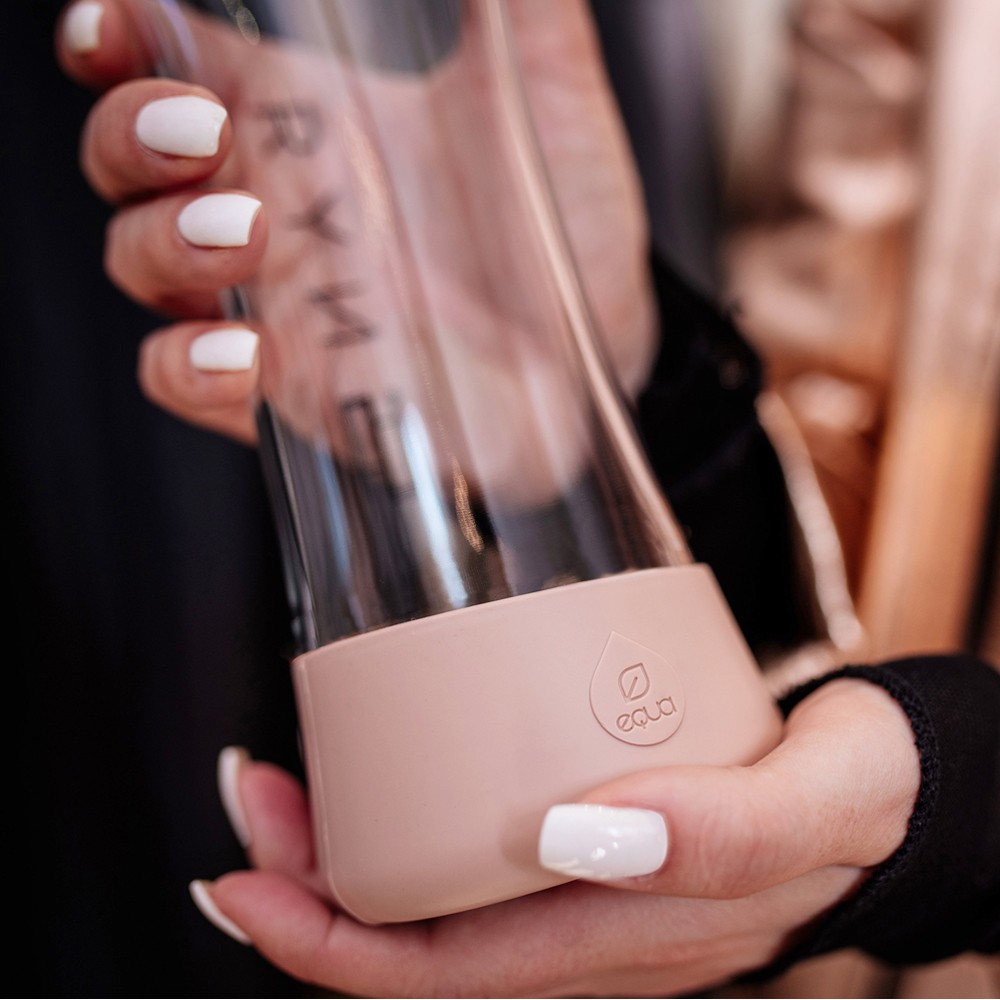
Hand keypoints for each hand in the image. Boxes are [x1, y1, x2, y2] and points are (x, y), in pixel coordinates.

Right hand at [57, 0, 656, 455]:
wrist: (595, 359)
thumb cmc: (566, 237)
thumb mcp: (553, 107)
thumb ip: (529, 13)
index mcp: (308, 123)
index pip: (171, 63)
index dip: (116, 36)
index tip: (120, 23)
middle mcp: (272, 207)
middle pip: (129, 159)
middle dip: (129, 131)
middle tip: (203, 129)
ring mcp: (272, 302)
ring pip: (140, 260)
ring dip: (163, 238)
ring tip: (244, 230)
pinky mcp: (290, 388)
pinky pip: (188, 380)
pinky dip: (189, 363)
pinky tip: (244, 351)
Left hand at [195, 678, 918, 996]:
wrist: (885, 783)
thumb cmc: (853, 795)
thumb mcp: (814, 804)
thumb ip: (727, 830)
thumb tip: (587, 831)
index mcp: (627, 937)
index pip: (447, 975)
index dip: (333, 944)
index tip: (250, 883)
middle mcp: (588, 925)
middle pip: (416, 934)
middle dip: (312, 882)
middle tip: (254, 792)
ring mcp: (584, 883)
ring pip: (436, 891)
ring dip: (348, 843)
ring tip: (290, 776)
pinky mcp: (592, 832)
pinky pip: (477, 847)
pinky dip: (410, 812)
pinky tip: (387, 760)